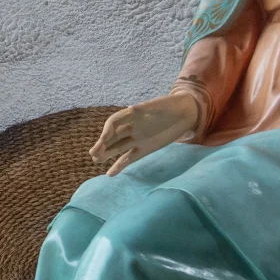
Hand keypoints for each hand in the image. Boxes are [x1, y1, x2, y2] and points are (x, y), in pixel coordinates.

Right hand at [88, 92, 202, 175]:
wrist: (185, 113)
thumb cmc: (172, 105)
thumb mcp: (160, 105)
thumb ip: (148, 108)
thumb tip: (131, 109)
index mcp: (132, 115)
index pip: (114, 121)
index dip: (107, 130)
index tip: (104, 139)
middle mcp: (131, 127)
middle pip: (113, 136)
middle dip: (102, 144)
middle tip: (93, 154)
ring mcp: (136, 139)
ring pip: (117, 148)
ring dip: (106, 154)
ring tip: (96, 160)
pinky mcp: (144, 149)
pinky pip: (128, 158)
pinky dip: (119, 165)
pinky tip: (110, 174)